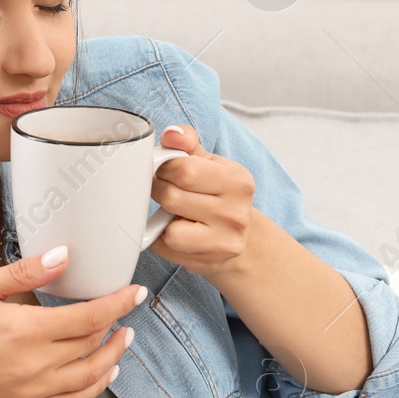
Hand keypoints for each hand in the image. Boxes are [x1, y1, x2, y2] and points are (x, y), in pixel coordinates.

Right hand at [0, 249, 147, 397]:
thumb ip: (24, 274)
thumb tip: (62, 257)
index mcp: (24, 331)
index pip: (89, 317)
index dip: (118, 303)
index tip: (134, 292)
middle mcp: (34, 365)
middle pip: (93, 344)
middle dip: (115, 325)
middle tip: (124, 310)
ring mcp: (32, 391)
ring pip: (91, 377)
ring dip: (114, 357)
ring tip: (124, 340)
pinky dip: (95, 388)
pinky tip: (103, 374)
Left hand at [148, 124, 254, 275]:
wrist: (239, 236)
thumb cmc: (217, 193)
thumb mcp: (209, 162)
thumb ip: (188, 143)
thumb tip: (171, 134)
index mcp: (238, 181)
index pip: (185, 170)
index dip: (165, 168)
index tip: (165, 169)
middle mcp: (235, 214)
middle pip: (172, 198)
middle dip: (159, 190)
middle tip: (163, 189)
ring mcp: (224, 243)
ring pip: (170, 231)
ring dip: (162, 220)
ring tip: (172, 213)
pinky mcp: (208, 264)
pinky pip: (167, 250)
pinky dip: (161, 239)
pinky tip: (175, 230)